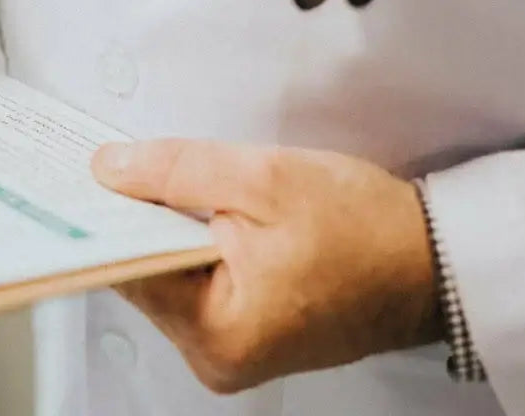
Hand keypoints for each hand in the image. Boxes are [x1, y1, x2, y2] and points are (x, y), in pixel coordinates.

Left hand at [91, 139, 442, 393]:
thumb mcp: (265, 179)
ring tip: (177, 190)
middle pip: (144, 274)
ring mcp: (230, 350)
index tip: (88, 179)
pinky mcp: (244, 334)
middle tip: (129, 170)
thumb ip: (177, 171)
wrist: (435, 262)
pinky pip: (195, 283)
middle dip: (141, 220)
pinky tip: (203, 217)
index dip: (107, 216)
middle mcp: (216, 356)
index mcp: (216, 333)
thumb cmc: (369, 231)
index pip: (127, 268)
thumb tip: (110, 168)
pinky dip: (193, 247)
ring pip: (167, 275)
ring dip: (168, 230)